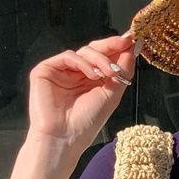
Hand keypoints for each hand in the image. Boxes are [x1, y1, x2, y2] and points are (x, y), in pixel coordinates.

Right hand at [28, 33, 136, 148]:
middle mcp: (74, 74)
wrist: (65, 138)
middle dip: (111, 46)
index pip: (103, 57)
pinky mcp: (45, 71)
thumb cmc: (87, 122)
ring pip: (83, 51)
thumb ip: (123, 69)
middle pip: (93, 50)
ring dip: (100, 59)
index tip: (133, 40)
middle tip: (125, 42)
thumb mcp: (112, 93)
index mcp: (89, 80)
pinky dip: (82, 62)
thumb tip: (133, 46)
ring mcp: (60, 71)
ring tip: (110, 73)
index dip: (117, 47)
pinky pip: (67, 57)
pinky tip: (92, 75)